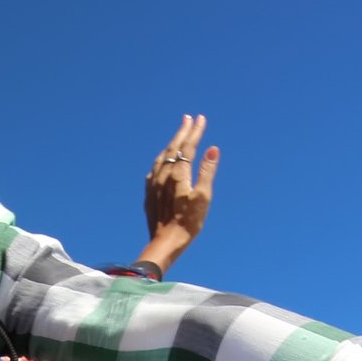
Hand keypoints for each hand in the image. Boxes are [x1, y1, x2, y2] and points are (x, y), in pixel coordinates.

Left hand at [135, 114, 220, 275]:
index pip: (188, 146)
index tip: (200, 119)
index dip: (195, 131)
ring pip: (162, 156)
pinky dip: (162, 159)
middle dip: (182, 131)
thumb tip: (213, 149)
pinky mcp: (149, 193)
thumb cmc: (188, 222)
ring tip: (177, 135)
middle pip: (173, 147)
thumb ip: (207, 172)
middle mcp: (163, 174)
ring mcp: (154, 183)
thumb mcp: (203, 197)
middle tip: (188, 118)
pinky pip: (155, 169)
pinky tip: (163, 161)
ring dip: (171, 143)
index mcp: (178, 174)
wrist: (165, 242)